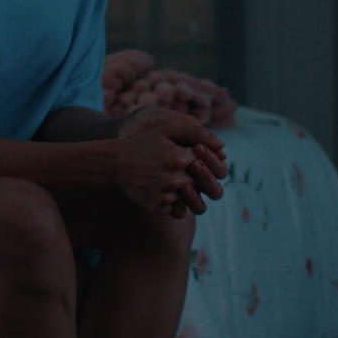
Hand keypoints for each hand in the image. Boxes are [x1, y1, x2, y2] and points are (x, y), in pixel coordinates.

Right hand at [113, 109, 227, 217]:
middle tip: (183, 167)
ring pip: (192, 195)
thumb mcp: (167, 129)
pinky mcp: (159, 208)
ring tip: (173, 176)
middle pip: (202, 181)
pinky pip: (178, 207)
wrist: (115, 164)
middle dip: (197, 174)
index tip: (192, 153)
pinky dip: (174, 198)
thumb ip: (196, 132)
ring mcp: (167, 196)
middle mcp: (175, 180)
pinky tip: (162, 186)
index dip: (202, 156)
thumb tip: (222, 147)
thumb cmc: (144, 143)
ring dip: (187, 187)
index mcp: (180, 158)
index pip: (207, 161)